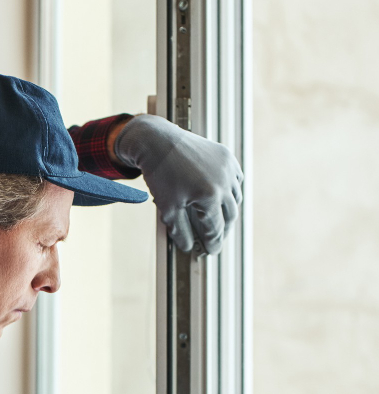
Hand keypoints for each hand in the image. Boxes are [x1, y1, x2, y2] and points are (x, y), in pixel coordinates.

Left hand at [114, 114, 242, 254]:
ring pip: (236, 197)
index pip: (216, 228)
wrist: (157, 141)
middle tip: (215, 239)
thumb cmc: (160, 174)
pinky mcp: (226, 156)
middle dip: (223, 230)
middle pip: (230, 215)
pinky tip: (222, 198)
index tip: (210, 252)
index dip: (213, 243)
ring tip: (220, 220)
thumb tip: (189, 248)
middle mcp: (224, 181)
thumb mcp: (167, 208)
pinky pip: (235, 179)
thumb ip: (180, 231)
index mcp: (210, 195)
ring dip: (229, 211)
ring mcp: (227, 167)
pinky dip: (231, 191)